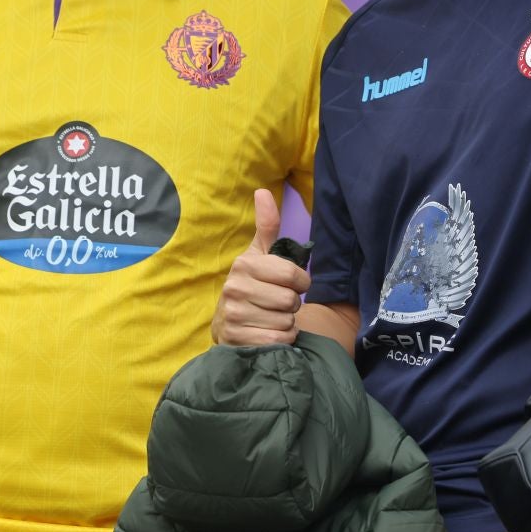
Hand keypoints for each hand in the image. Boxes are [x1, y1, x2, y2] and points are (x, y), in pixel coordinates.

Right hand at [211, 189, 309, 345]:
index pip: (292, 275)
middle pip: (290, 301)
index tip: (294, 285)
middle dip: (292, 306)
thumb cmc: (253, 284)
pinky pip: (277, 340)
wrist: (229, 323)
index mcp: (244, 264)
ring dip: (286, 323)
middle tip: (279, 304)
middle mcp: (234, 288)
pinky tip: (268, 332)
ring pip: (285, 322)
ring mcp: (233, 315)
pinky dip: (281, 339)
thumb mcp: (259, 254)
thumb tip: (263, 191)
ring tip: (271, 318)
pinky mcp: (236, 339)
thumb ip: (267, 225)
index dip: (301, 283)